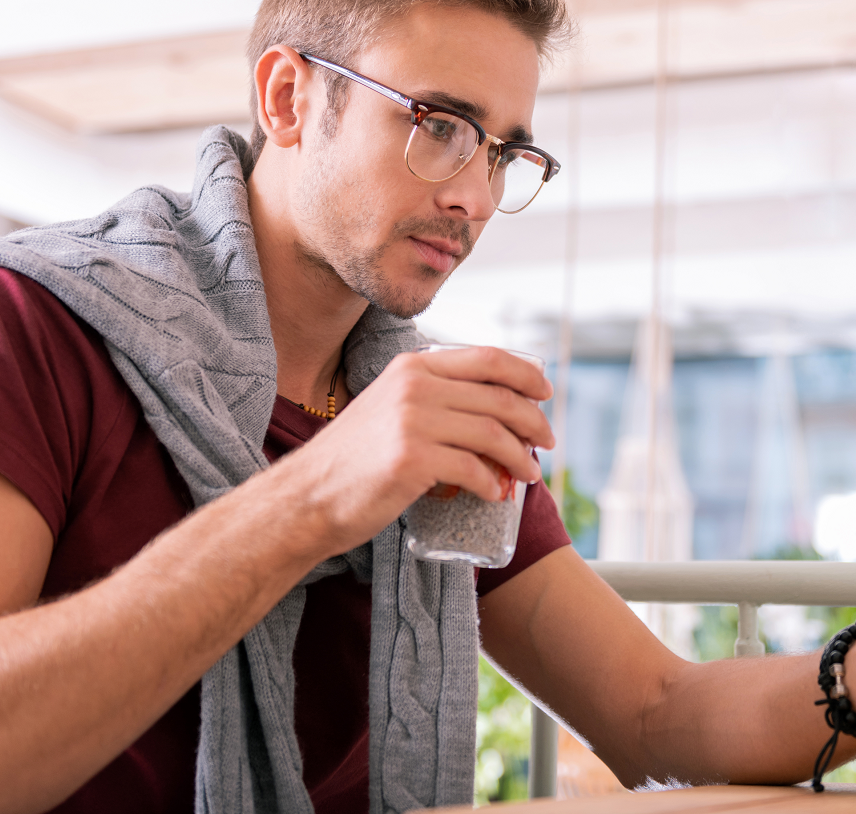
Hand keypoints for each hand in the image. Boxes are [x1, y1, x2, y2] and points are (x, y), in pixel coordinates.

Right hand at [267, 345, 554, 557]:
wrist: (307, 496)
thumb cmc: (352, 461)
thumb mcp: (389, 407)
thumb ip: (430, 398)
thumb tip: (490, 411)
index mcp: (412, 366)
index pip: (487, 358)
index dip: (526, 374)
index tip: (545, 393)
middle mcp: (414, 385)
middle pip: (498, 396)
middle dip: (533, 419)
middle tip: (548, 441)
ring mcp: (413, 420)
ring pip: (492, 433)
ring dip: (520, 456)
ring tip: (530, 474)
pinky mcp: (412, 459)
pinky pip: (473, 468)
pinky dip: (492, 483)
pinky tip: (495, 493)